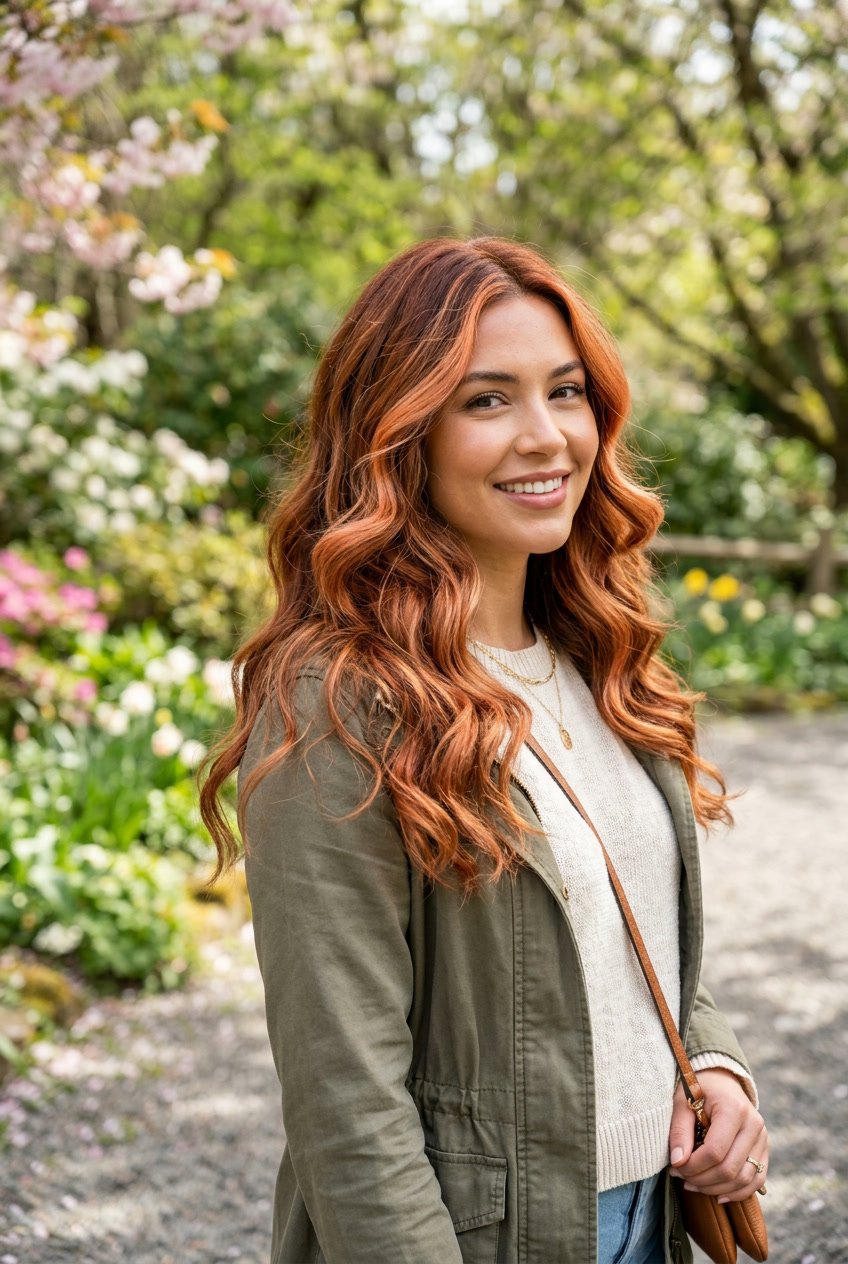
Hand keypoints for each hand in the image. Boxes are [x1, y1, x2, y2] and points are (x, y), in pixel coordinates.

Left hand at [668, 1068, 768, 1202]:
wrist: (722, 1080)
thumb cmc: (699, 1089)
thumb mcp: (682, 1102)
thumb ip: (679, 1131)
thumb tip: (678, 1162)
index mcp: (734, 1109)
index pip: (715, 1151)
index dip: (693, 1166)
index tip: (675, 1167)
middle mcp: (754, 1125)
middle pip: (730, 1169)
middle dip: (702, 1180)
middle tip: (681, 1177)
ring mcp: (763, 1138)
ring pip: (744, 1179)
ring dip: (716, 1189)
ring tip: (693, 1185)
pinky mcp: (765, 1149)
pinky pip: (756, 1180)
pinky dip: (737, 1192)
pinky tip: (717, 1194)